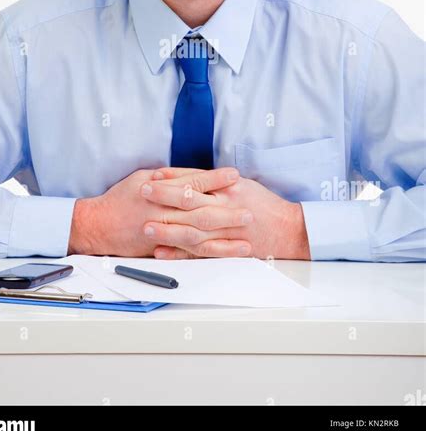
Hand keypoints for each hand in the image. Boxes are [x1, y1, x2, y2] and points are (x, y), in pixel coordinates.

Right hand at [67, 166, 250, 256]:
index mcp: (158, 191)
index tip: (235, 176)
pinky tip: (226, 255)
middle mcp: (162, 213)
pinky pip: (189, 254)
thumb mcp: (142, 178)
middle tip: (249, 211)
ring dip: (224, 239)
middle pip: (200, 212)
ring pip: (198, 237)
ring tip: (246, 240)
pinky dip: (209, 255)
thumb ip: (169, 177)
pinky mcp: (162, 250)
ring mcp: (163, 234)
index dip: (215, 180)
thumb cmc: (121, 199)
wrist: (98, 226)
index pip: (192, 183)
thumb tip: (195, 175)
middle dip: (227, 212)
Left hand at [143, 166, 310, 260]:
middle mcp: (228, 208)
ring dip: (168, 229)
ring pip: (193, 230)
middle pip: (191, 201)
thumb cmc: (264, 205)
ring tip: (146, 226)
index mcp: (231, 189)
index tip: (153, 176)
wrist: (288, 230)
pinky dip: (180, 254)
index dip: (173, 178)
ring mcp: (227, 232)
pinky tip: (161, 252)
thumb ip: (215, 183)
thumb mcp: (242, 186)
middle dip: (165, 197)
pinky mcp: (227, 250)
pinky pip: (199, 253)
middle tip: (143, 192)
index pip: (196, 180)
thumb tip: (186, 179)